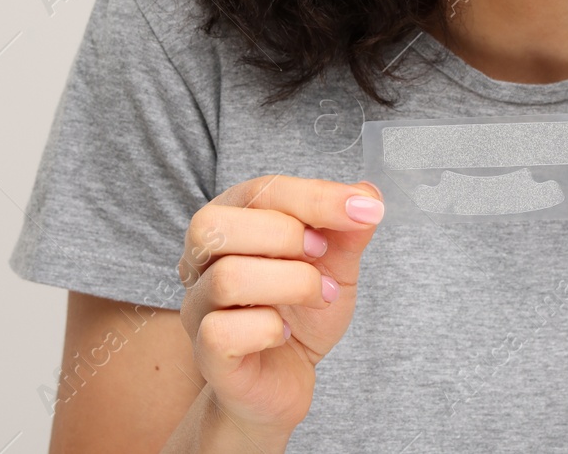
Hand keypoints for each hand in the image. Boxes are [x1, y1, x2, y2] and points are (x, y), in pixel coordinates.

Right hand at [178, 175, 384, 431]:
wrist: (287, 377)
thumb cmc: (302, 311)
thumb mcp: (336, 263)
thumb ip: (348, 228)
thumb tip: (368, 194)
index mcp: (233, 222)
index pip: (260, 190)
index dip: (316, 197)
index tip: (364, 210)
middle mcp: (202, 260)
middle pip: (215, 225)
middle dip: (286, 235)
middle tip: (322, 256)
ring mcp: (199, 307)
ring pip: (227, 278)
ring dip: (293, 283)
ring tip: (320, 296)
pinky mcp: (207, 353)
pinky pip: (223, 332)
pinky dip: (269, 329)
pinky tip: (284, 332)